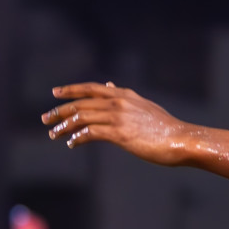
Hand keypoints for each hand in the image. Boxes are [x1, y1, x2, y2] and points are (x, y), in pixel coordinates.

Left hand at [42, 82, 191, 164]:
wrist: (182, 140)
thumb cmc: (167, 128)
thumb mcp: (145, 106)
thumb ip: (126, 97)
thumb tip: (110, 86)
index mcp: (125, 95)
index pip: (91, 88)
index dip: (71, 90)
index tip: (56, 93)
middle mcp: (119, 103)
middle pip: (81, 104)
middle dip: (60, 111)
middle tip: (45, 119)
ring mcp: (118, 117)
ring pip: (81, 118)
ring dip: (64, 126)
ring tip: (54, 134)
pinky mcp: (119, 133)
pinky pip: (89, 133)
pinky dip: (77, 138)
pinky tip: (72, 143)